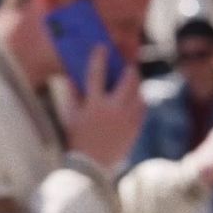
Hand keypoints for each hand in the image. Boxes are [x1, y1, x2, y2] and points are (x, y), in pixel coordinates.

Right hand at [61, 46, 145, 172]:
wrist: (92, 165)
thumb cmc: (77, 138)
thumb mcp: (70, 116)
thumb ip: (71, 95)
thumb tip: (70, 75)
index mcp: (93, 105)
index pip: (96, 74)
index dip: (99, 58)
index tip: (102, 47)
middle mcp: (113, 109)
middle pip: (128, 80)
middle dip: (129, 70)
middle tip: (128, 65)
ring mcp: (127, 118)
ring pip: (138, 92)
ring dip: (136, 85)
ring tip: (132, 81)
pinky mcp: (136, 127)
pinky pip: (142, 107)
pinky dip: (139, 100)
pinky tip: (136, 98)